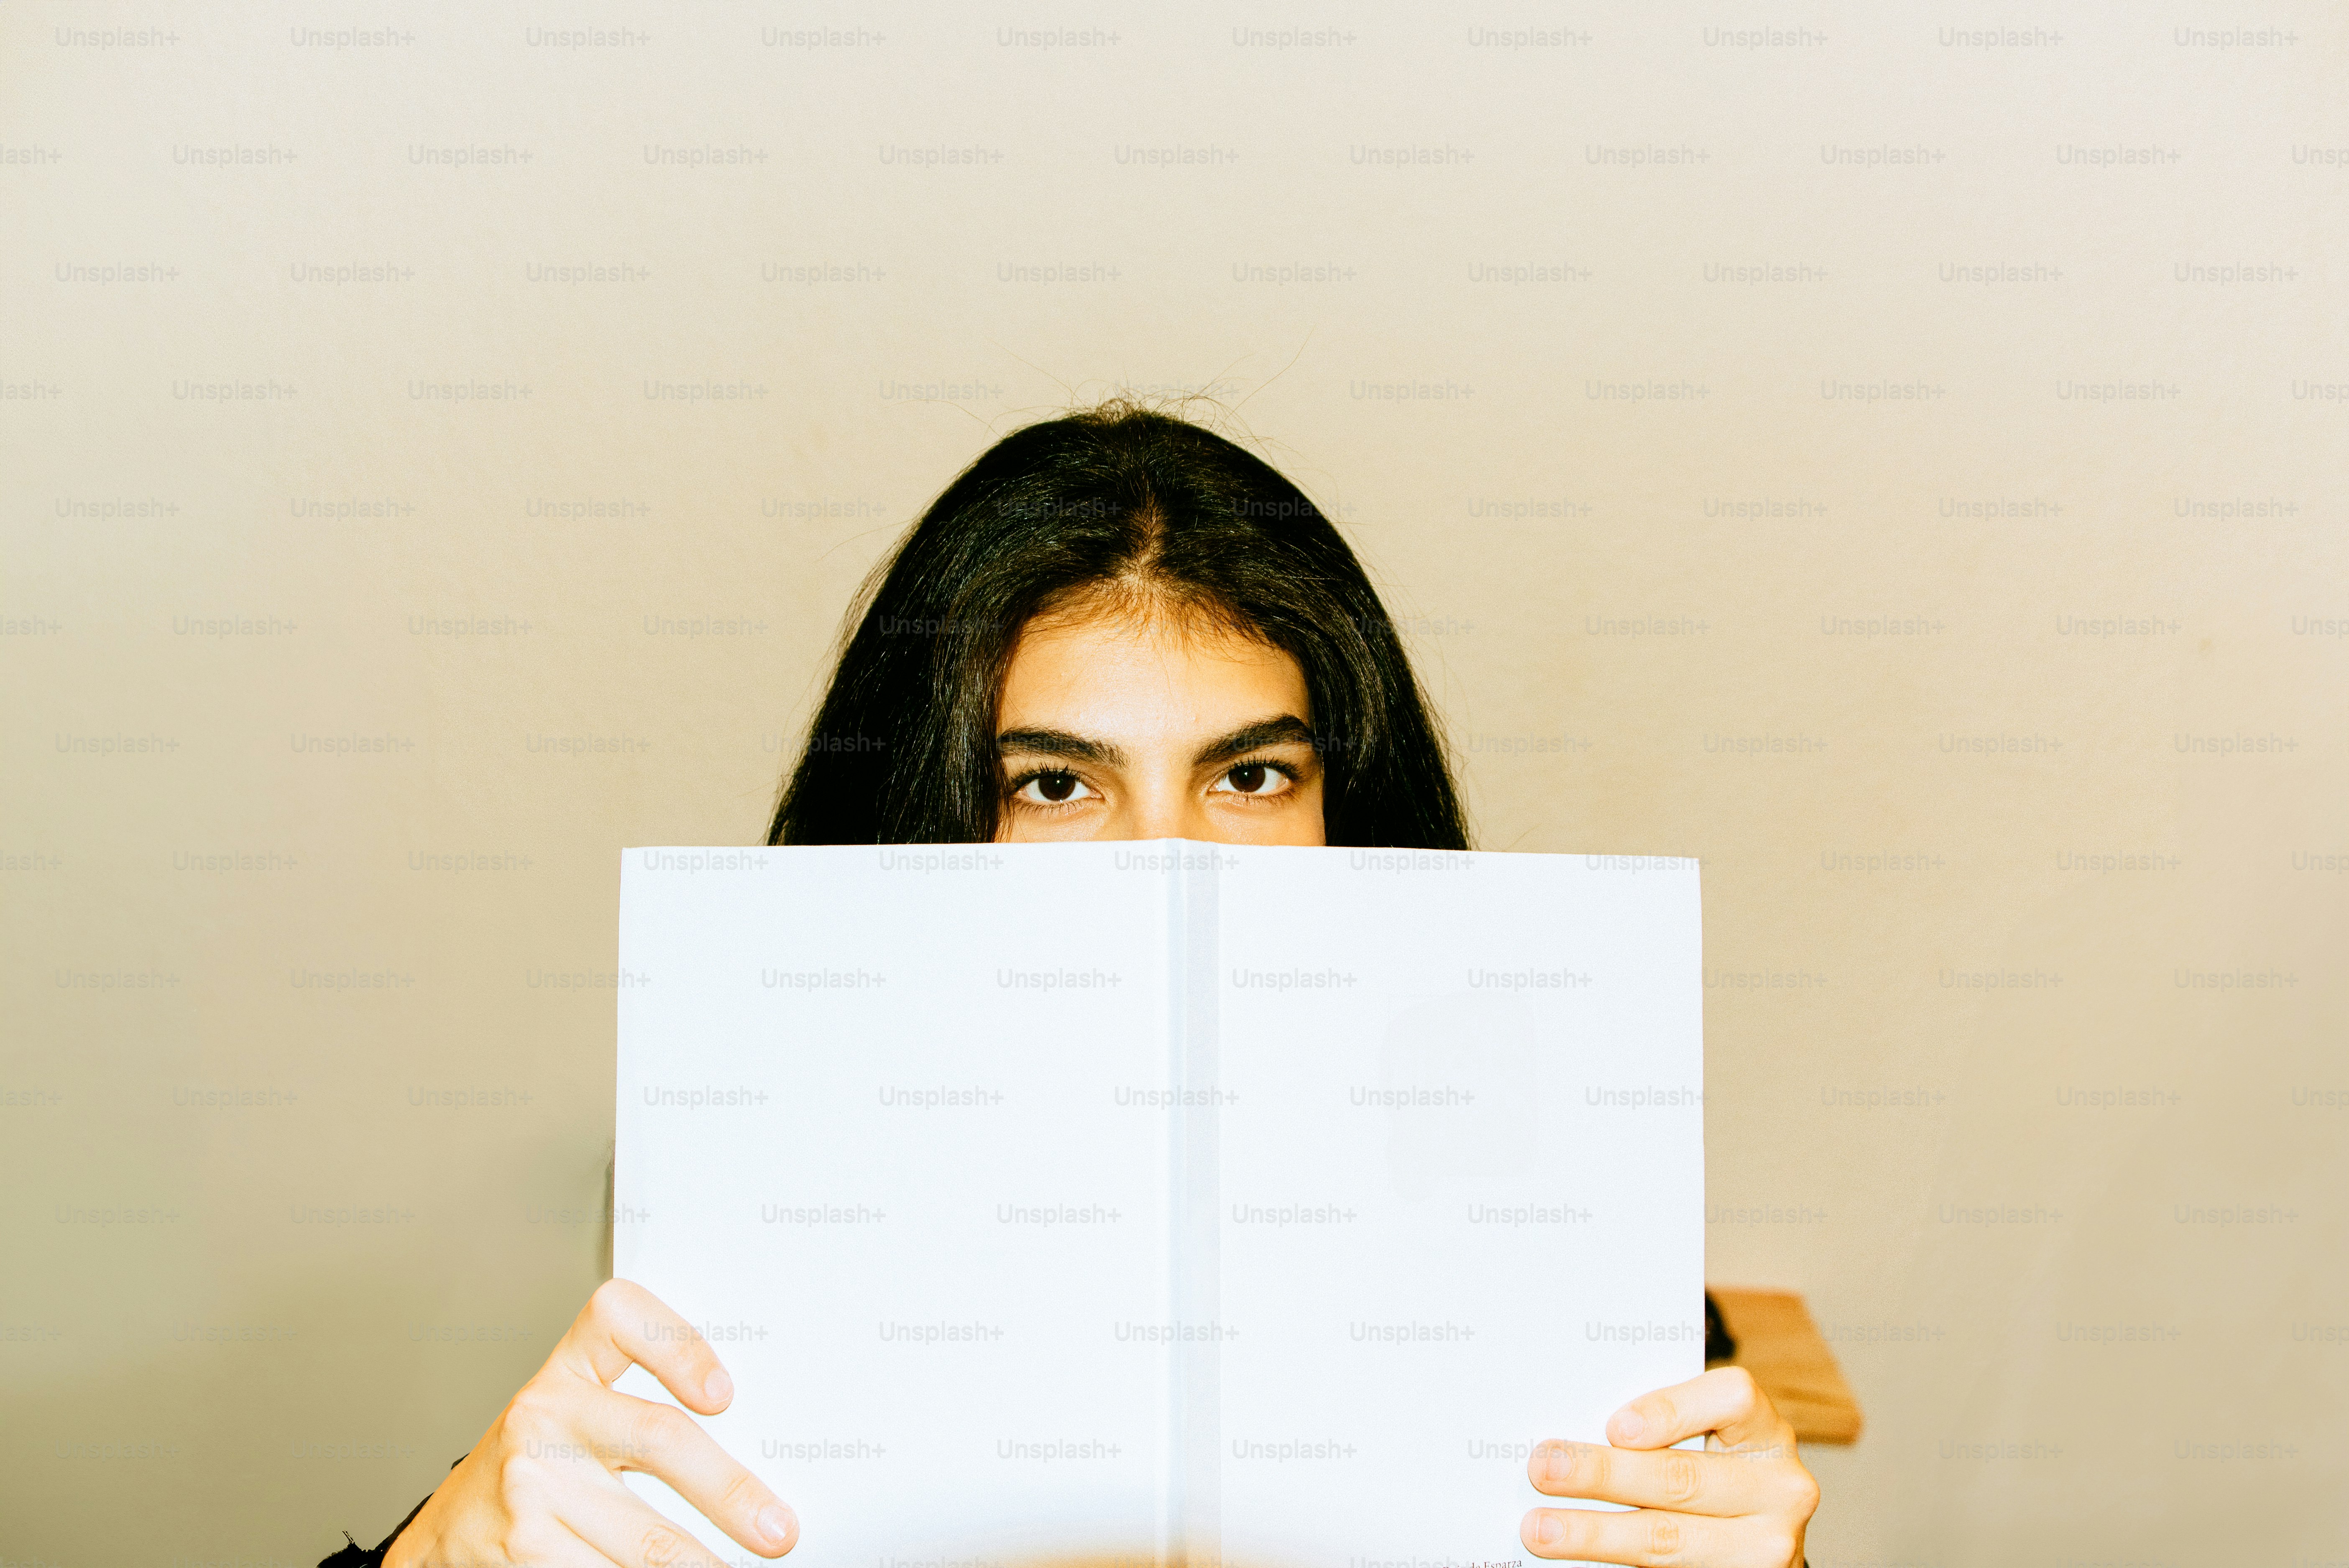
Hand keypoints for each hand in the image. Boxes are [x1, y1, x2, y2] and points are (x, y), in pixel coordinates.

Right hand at [384, 1278, 796, 1567]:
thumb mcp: (584, 1416)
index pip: (621, 1318)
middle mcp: (545, 1416)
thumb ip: (644, 1412)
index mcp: (570, 1369)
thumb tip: (752, 1453)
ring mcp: (531, 1485)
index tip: (724, 1391)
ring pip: (643, 1535)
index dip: (678, 1346)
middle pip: (659, 1438)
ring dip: (701, 1563)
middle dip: (729, 1490)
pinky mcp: (524, 1548)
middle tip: (778, 1528)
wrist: (452, 1528)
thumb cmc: (542, 1462)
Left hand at [1519, 1367, 1817, 1566]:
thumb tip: (1568, 1437)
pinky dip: (1614, 1564)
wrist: (1754, 1540)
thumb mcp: (1704, 1442)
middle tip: (1544, 1468)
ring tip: (1540, 1528)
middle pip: (1682, 1477)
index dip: (1671, 1409)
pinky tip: (1576, 1559)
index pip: (1732, 1399)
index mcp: (1766, 1432)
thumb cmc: (1712, 1474)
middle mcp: (1780, 1488)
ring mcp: (1766, 1545)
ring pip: (1668, 1538)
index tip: (1614, 1427)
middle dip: (1603, 1474)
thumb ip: (1657, 1432)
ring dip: (1594, 1533)